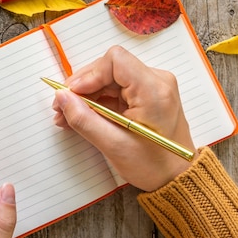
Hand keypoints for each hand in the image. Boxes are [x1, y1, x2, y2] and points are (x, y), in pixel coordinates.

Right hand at [52, 46, 195, 190]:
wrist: (177, 177)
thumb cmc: (153, 165)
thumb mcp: (113, 145)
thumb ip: (84, 119)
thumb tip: (61, 97)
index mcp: (153, 90)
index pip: (115, 60)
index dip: (89, 75)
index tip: (72, 94)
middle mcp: (156, 81)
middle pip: (109, 68)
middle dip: (82, 87)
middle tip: (61, 107)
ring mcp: (152, 86)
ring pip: (109, 78)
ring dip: (86, 95)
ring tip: (66, 116)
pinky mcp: (146, 94)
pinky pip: (115, 89)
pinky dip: (97, 101)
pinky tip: (82, 116)